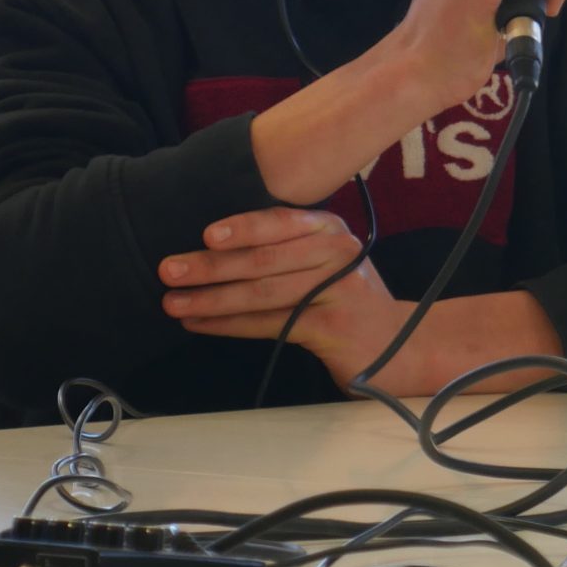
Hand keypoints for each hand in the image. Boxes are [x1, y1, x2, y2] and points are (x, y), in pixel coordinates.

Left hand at [165, 206, 399, 385]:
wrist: (397, 344)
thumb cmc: (345, 299)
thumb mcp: (325, 261)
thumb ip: (286, 247)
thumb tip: (212, 247)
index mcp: (331, 230)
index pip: (282, 222)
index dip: (244, 228)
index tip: (206, 235)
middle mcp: (338, 253)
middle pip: (265, 259)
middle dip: (212, 265)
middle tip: (169, 270)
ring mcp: (338, 290)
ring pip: (263, 293)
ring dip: (211, 298)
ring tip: (174, 303)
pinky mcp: (332, 327)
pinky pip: (270, 323)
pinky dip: (229, 324)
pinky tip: (200, 324)